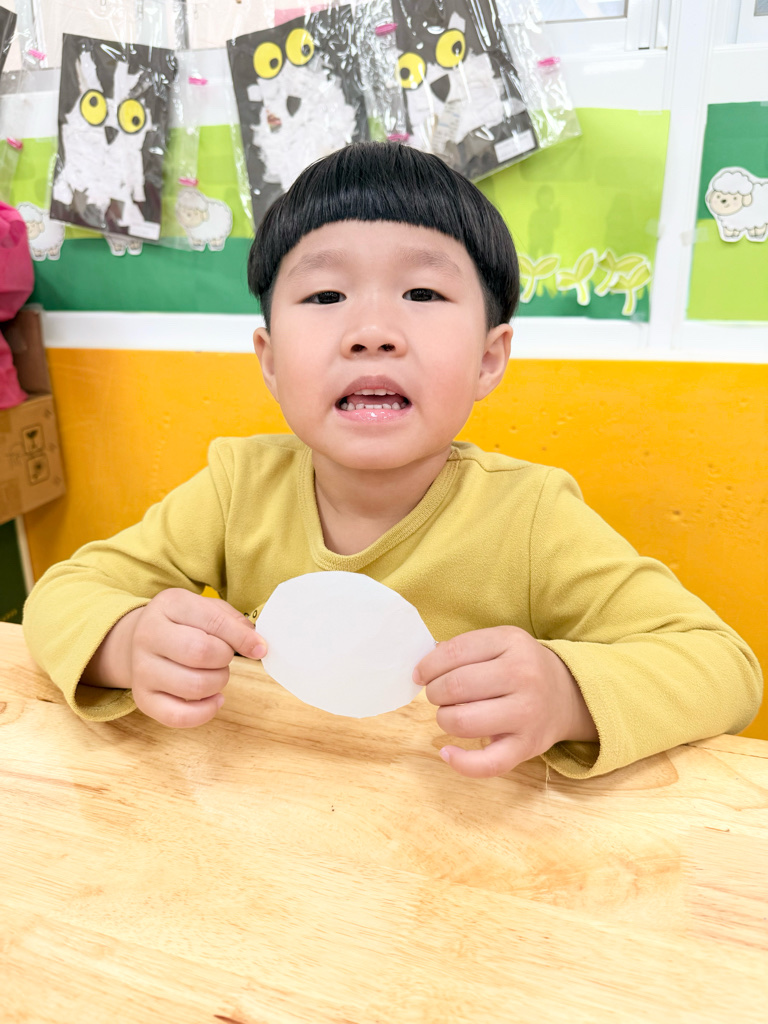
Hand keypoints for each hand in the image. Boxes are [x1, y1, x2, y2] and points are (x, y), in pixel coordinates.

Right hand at [83, 589, 265, 727]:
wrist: (137, 641)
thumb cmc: (183, 624)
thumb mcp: (205, 608)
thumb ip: (233, 622)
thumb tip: (257, 646)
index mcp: (169, 605)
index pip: (213, 621)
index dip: (242, 638)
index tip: (260, 648)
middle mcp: (148, 635)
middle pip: (201, 653)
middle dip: (225, 659)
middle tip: (224, 657)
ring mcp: (141, 669)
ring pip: (194, 686)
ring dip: (218, 683)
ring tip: (216, 674)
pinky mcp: (142, 699)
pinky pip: (178, 716)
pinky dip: (205, 712)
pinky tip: (214, 699)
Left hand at [413, 626, 597, 777]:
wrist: (568, 695)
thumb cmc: (521, 667)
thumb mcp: (500, 643)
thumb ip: (464, 649)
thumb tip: (422, 669)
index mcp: (512, 642)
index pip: (455, 652)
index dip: (428, 666)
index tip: (420, 675)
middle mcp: (523, 675)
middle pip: (456, 686)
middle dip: (435, 693)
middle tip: (439, 695)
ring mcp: (527, 713)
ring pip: (463, 722)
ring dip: (444, 719)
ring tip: (450, 715)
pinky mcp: (527, 746)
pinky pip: (487, 763)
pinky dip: (459, 762)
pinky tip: (447, 752)